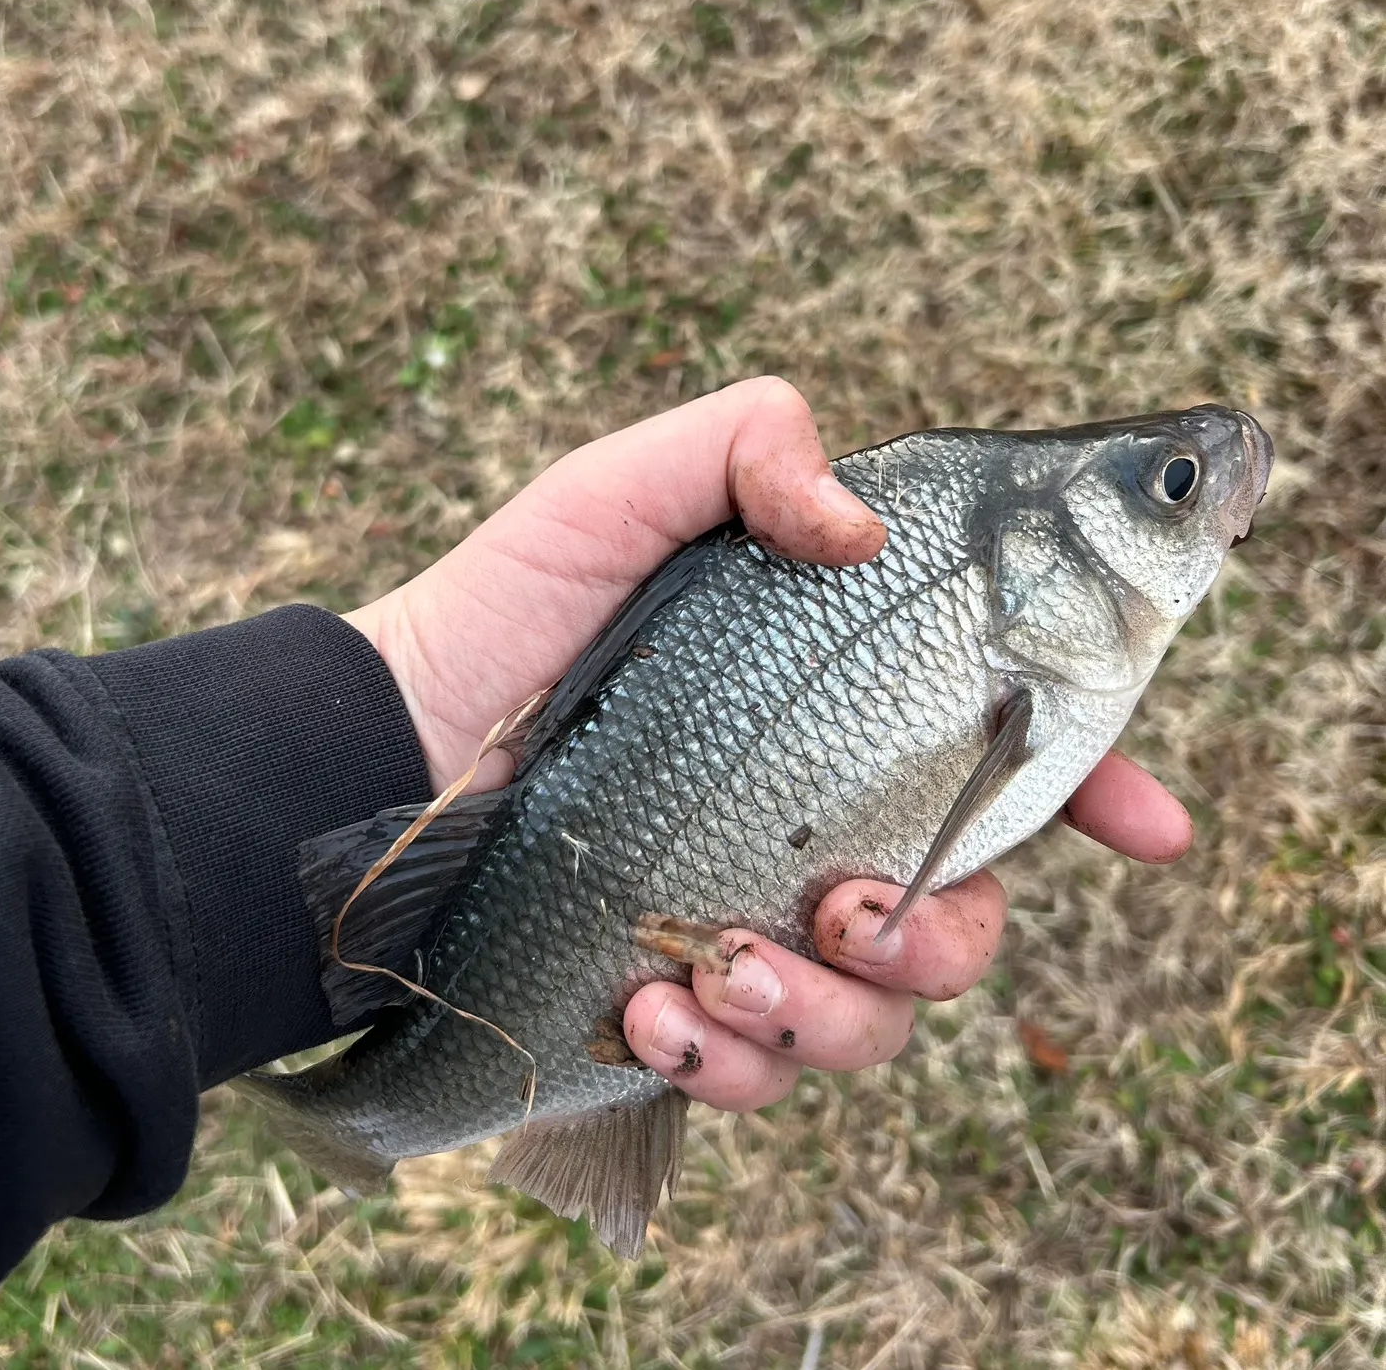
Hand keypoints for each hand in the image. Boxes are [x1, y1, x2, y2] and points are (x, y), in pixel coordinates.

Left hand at [343, 378, 1192, 1110]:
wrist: (379, 752)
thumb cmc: (501, 616)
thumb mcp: (614, 494)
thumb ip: (741, 450)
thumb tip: (863, 529)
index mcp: (829, 722)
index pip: (999, 763)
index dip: (1092, 791)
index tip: (1150, 826)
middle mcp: (805, 831)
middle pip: (964, 919)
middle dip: (945, 940)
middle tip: (848, 908)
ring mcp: (746, 927)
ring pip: (875, 1021)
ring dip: (823, 1014)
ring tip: (713, 968)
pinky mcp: (677, 1008)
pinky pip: (759, 1078)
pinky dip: (723, 1060)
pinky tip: (649, 1004)